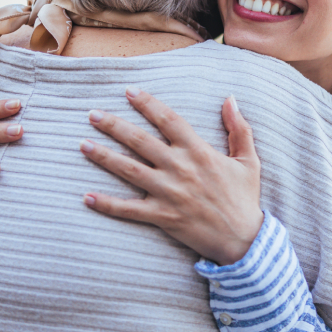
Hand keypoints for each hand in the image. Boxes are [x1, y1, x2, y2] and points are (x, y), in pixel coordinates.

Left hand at [80, 88, 263, 265]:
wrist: (244, 240)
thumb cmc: (244, 198)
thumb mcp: (249, 161)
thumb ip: (239, 128)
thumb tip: (230, 99)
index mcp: (199, 151)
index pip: (168, 119)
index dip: (147, 103)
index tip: (129, 91)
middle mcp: (180, 168)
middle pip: (140, 141)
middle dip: (114, 125)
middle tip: (92, 114)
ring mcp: (169, 193)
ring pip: (129, 170)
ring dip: (104, 157)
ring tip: (82, 144)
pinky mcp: (162, 216)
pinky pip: (129, 210)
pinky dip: (107, 204)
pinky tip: (86, 197)